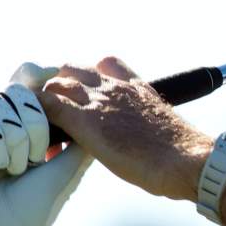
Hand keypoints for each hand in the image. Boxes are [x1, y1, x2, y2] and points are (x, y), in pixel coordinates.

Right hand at [0, 63, 93, 225]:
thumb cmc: (32, 211)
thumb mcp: (66, 172)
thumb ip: (80, 140)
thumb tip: (97, 108)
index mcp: (30, 129)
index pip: (34, 89)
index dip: (40, 78)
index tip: (55, 73)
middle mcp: (3, 125)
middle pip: (17, 89)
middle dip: (34, 118)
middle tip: (37, 156)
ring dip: (13, 135)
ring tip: (15, 169)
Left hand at [39, 57, 213, 200]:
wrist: (188, 160)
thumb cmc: (184, 156)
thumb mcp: (163, 130)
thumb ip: (146, 125)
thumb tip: (148, 142)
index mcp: (138, 88)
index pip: (106, 64)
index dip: (90, 79)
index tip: (86, 102)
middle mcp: (117, 87)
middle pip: (73, 69)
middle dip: (61, 90)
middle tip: (59, 119)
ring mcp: (99, 99)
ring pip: (55, 83)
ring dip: (46, 103)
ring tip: (46, 130)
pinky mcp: (84, 119)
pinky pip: (46, 105)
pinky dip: (38, 116)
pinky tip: (39, 137)